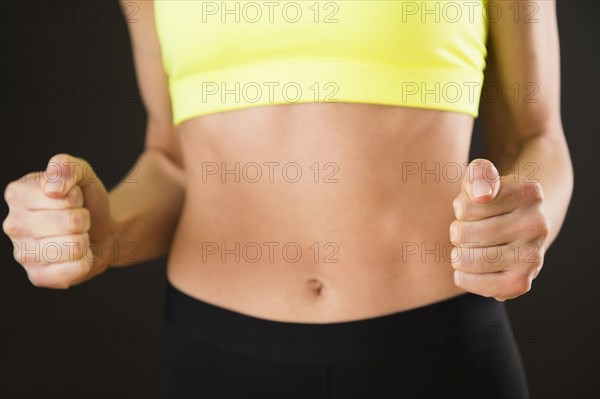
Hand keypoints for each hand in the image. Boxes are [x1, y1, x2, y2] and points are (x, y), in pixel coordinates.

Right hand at [3, 154, 117, 288]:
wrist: (100, 229)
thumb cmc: (85, 200)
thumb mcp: (82, 173)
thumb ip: (67, 167)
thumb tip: (52, 189)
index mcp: (17, 194)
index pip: (64, 197)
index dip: (77, 198)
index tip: (72, 199)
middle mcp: (13, 224)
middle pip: (71, 223)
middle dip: (84, 219)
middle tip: (77, 220)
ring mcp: (22, 254)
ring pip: (74, 247)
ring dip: (85, 239)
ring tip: (76, 236)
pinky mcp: (37, 276)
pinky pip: (76, 269)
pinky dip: (87, 260)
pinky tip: (77, 255)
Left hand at [450, 158, 549, 300]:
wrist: (519, 228)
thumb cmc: (491, 200)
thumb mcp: (482, 178)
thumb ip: (478, 174)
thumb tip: (482, 194)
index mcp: (529, 193)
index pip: (463, 207)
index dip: (461, 208)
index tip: (477, 207)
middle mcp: (537, 225)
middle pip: (461, 234)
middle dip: (458, 232)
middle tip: (473, 230)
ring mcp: (532, 256)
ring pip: (465, 259)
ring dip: (459, 254)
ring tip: (474, 247)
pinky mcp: (521, 283)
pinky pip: (474, 284)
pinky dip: (463, 277)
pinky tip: (473, 268)